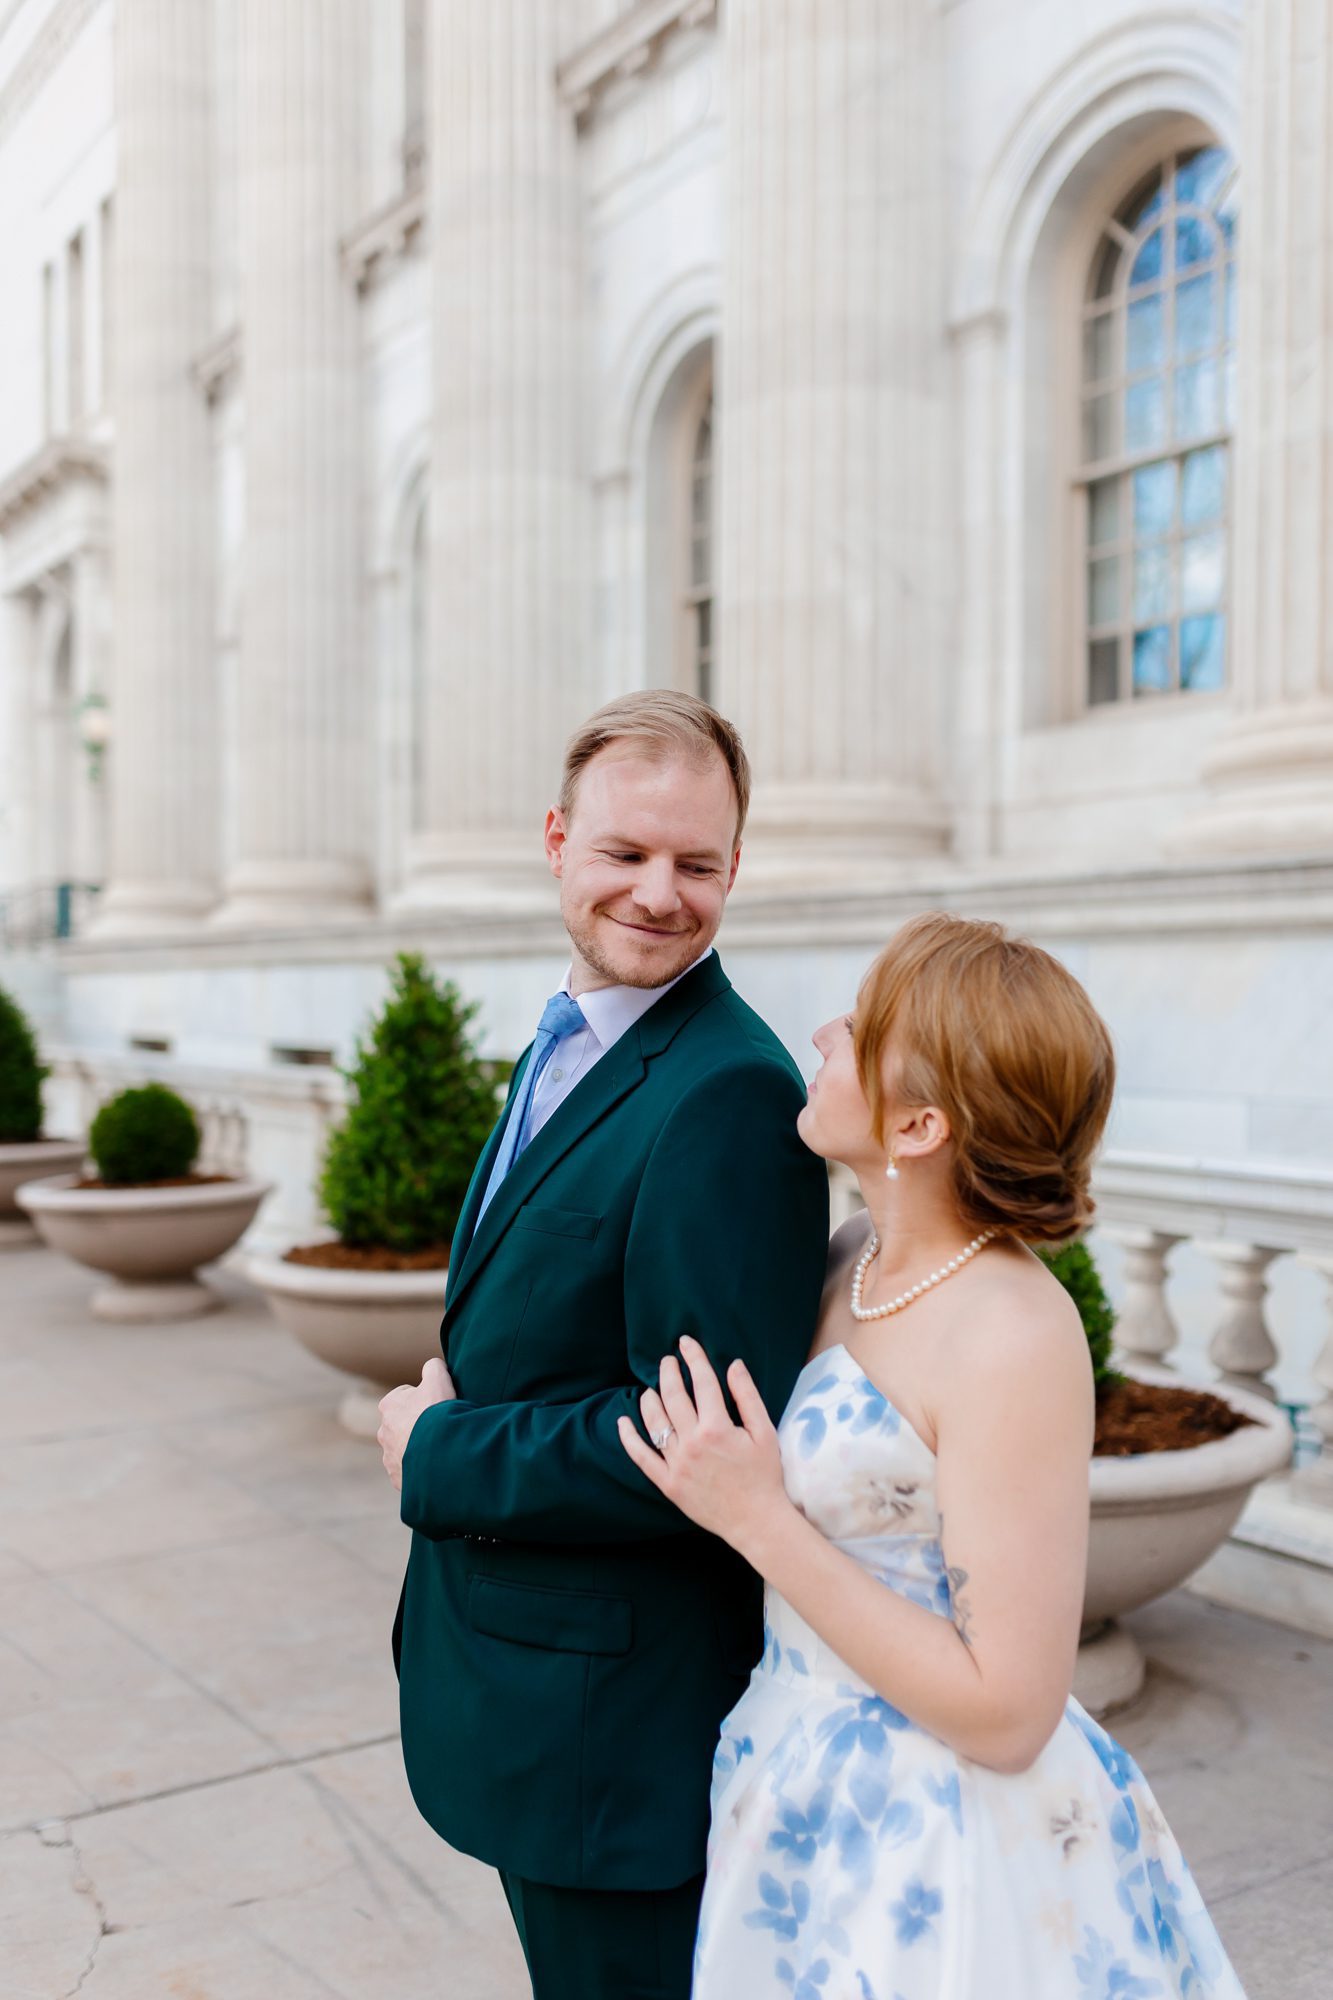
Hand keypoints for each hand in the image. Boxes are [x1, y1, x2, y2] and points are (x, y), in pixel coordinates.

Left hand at [377, 1356, 455, 1492]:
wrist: (439, 1453)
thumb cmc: (437, 1413)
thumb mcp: (439, 1378)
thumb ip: (433, 1366)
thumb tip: (432, 1366)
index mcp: (389, 1406)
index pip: (405, 1396)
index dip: (424, 1398)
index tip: (436, 1404)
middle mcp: (383, 1431)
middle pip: (404, 1423)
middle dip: (418, 1424)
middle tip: (439, 1426)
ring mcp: (389, 1457)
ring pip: (405, 1448)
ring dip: (418, 1447)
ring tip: (438, 1446)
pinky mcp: (397, 1477)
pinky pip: (409, 1470)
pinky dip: (420, 1467)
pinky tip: (435, 1463)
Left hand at [616, 1336, 790, 1555]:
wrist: (756, 1520)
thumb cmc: (764, 1475)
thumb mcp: (764, 1432)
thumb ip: (747, 1396)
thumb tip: (733, 1365)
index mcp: (717, 1427)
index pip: (702, 1382)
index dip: (693, 1358)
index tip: (685, 1342)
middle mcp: (692, 1442)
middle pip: (673, 1396)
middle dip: (668, 1372)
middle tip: (666, 1360)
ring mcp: (677, 1464)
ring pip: (654, 1423)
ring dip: (649, 1399)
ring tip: (650, 1388)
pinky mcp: (668, 1483)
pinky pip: (642, 1458)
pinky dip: (629, 1439)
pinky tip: (623, 1422)